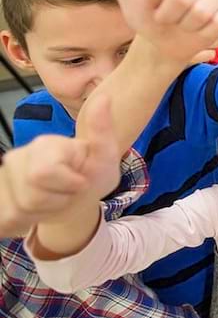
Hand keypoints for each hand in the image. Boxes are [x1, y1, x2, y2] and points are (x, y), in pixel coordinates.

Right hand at [0, 96, 119, 235]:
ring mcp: (4, 179)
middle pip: (30, 196)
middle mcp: (17, 157)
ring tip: (57, 199)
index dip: (69, 183)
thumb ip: (103, 130)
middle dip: (57, 200)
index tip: (81, 179)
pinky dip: (30, 221)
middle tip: (69, 191)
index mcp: (44, 144)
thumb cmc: (93, 173)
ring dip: (46, 212)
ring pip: (19, 211)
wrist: (79, 199)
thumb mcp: (106, 156)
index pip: (43, 173)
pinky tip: (41, 209)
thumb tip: (106, 96)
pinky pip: (9, 221)